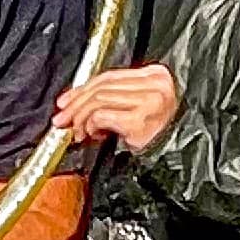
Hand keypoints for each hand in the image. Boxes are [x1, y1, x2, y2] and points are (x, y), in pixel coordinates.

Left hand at [53, 63, 180, 154]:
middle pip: (103, 86)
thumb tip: (78, 99)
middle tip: (62, 118)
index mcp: (157, 76)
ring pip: (99, 99)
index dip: (83, 87)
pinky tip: (92, 135)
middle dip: (76, 103)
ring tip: (78, 132)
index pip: (111, 75)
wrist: (176, 164)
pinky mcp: (140, 121)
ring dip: (81, 117)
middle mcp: (156, 85)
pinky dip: (91, 124)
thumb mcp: (138, 109)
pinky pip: (102, 115)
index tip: (67, 100)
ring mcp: (150, 102)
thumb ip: (115, 98)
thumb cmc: (158, 140)